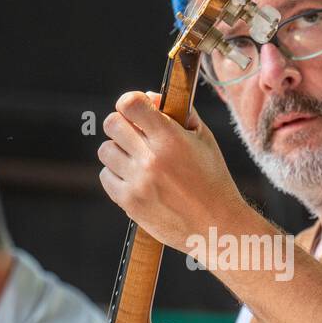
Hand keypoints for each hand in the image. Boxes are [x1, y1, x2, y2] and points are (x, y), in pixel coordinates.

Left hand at [98, 91, 250, 252]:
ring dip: (118, 151)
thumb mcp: (204, 139)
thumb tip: (149, 98)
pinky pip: (105, 176)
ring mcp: (138, 181)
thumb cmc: (212, 179)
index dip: (129, 102)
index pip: (131, 104)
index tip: (134, 109)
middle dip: (122, 125)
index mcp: (171, 138)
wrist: (216, 224)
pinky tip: (134, 179)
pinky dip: (116, 175)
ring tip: (136, 160)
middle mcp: (151, 158)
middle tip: (134, 135)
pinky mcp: (129, 202)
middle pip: (112, 124)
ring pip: (105, 150)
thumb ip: (178, 113)